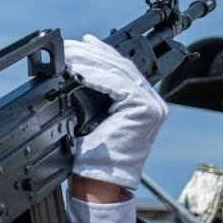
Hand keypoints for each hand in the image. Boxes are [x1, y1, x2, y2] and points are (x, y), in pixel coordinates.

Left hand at [64, 34, 166, 190]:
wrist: (97, 180)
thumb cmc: (89, 154)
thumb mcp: (88, 116)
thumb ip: (89, 94)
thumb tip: (71, 70)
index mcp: (140, 102)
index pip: (121, 69)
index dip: (101, 52)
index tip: (82, 41)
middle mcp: (151, 102)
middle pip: (120, 67)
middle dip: (93, 52)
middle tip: (71, 43)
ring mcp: (151, 105)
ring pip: (119, 72)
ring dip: (91, 60)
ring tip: (70, 53)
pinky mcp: (145, 110)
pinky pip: (118, 85)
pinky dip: (96, 76)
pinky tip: (78, 70)